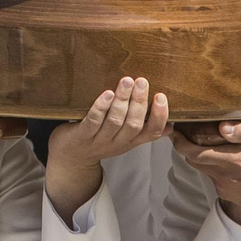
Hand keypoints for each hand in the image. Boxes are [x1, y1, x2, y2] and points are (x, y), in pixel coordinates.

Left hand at [44, 77, 170, 226]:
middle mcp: (117, 142)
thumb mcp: (124, 140)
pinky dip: (101, 108)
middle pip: (133, 124)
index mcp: (130, 141)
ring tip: (126, 82)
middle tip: (142, 81)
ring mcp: (99, 140)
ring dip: (122, 101)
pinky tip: (107, 94)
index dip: (158, 116)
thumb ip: (144, 131)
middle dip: (139, 102)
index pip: (151, 132)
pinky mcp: (81, 136)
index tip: (161, 96)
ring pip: (114, 121)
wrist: (70, 159)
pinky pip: (93, 121)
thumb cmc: (99, 141)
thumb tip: (170, 126)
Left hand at [171, 122, 240, 217]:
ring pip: (205, 170)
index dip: (180, 143)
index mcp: (231, 160)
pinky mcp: (228, 194)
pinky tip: (229, 163)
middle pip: (194, 161)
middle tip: (187, 136)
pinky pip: (215, 179)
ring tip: (212, 146)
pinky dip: (216, 170)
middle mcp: (224, 175)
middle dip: (187, 149)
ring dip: (204, 159)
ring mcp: (225, 187)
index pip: (194, 152)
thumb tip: (222, 127)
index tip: (175, 133)